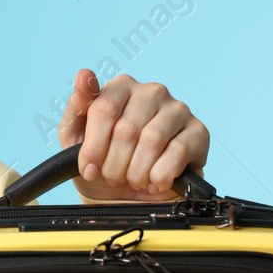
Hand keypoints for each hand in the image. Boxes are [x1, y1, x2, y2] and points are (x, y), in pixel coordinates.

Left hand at [57, 69, 209, 201]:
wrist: (129, 195)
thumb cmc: (101, 162)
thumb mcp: (74, 139)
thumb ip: (76, 108)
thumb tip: (83, 76)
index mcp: (121, 87)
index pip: (104, 109)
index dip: (93, 146)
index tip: (88, 169)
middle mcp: (151, 92)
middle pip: (127, 129)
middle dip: (114, 163)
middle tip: (113, 176)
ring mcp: (177, 110)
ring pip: (152, 140)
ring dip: (137, 171)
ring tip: (133, 179)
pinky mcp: (198, 132)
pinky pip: (178, 152)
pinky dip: (161, 175)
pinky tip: (155, 181)